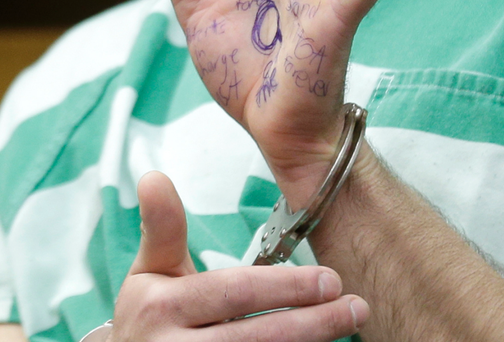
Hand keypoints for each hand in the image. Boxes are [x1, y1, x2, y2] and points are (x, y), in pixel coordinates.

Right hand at [114, 171, 368, 341]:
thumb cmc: (150, 314)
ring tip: (349, 322)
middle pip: (257, 337)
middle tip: (355, 305)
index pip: (234, 293)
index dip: (286, 288)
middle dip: (312, 322)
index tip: (330, 279)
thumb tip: (154, 177)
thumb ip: (162, 228)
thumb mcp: (149, 271)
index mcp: (158, 306)